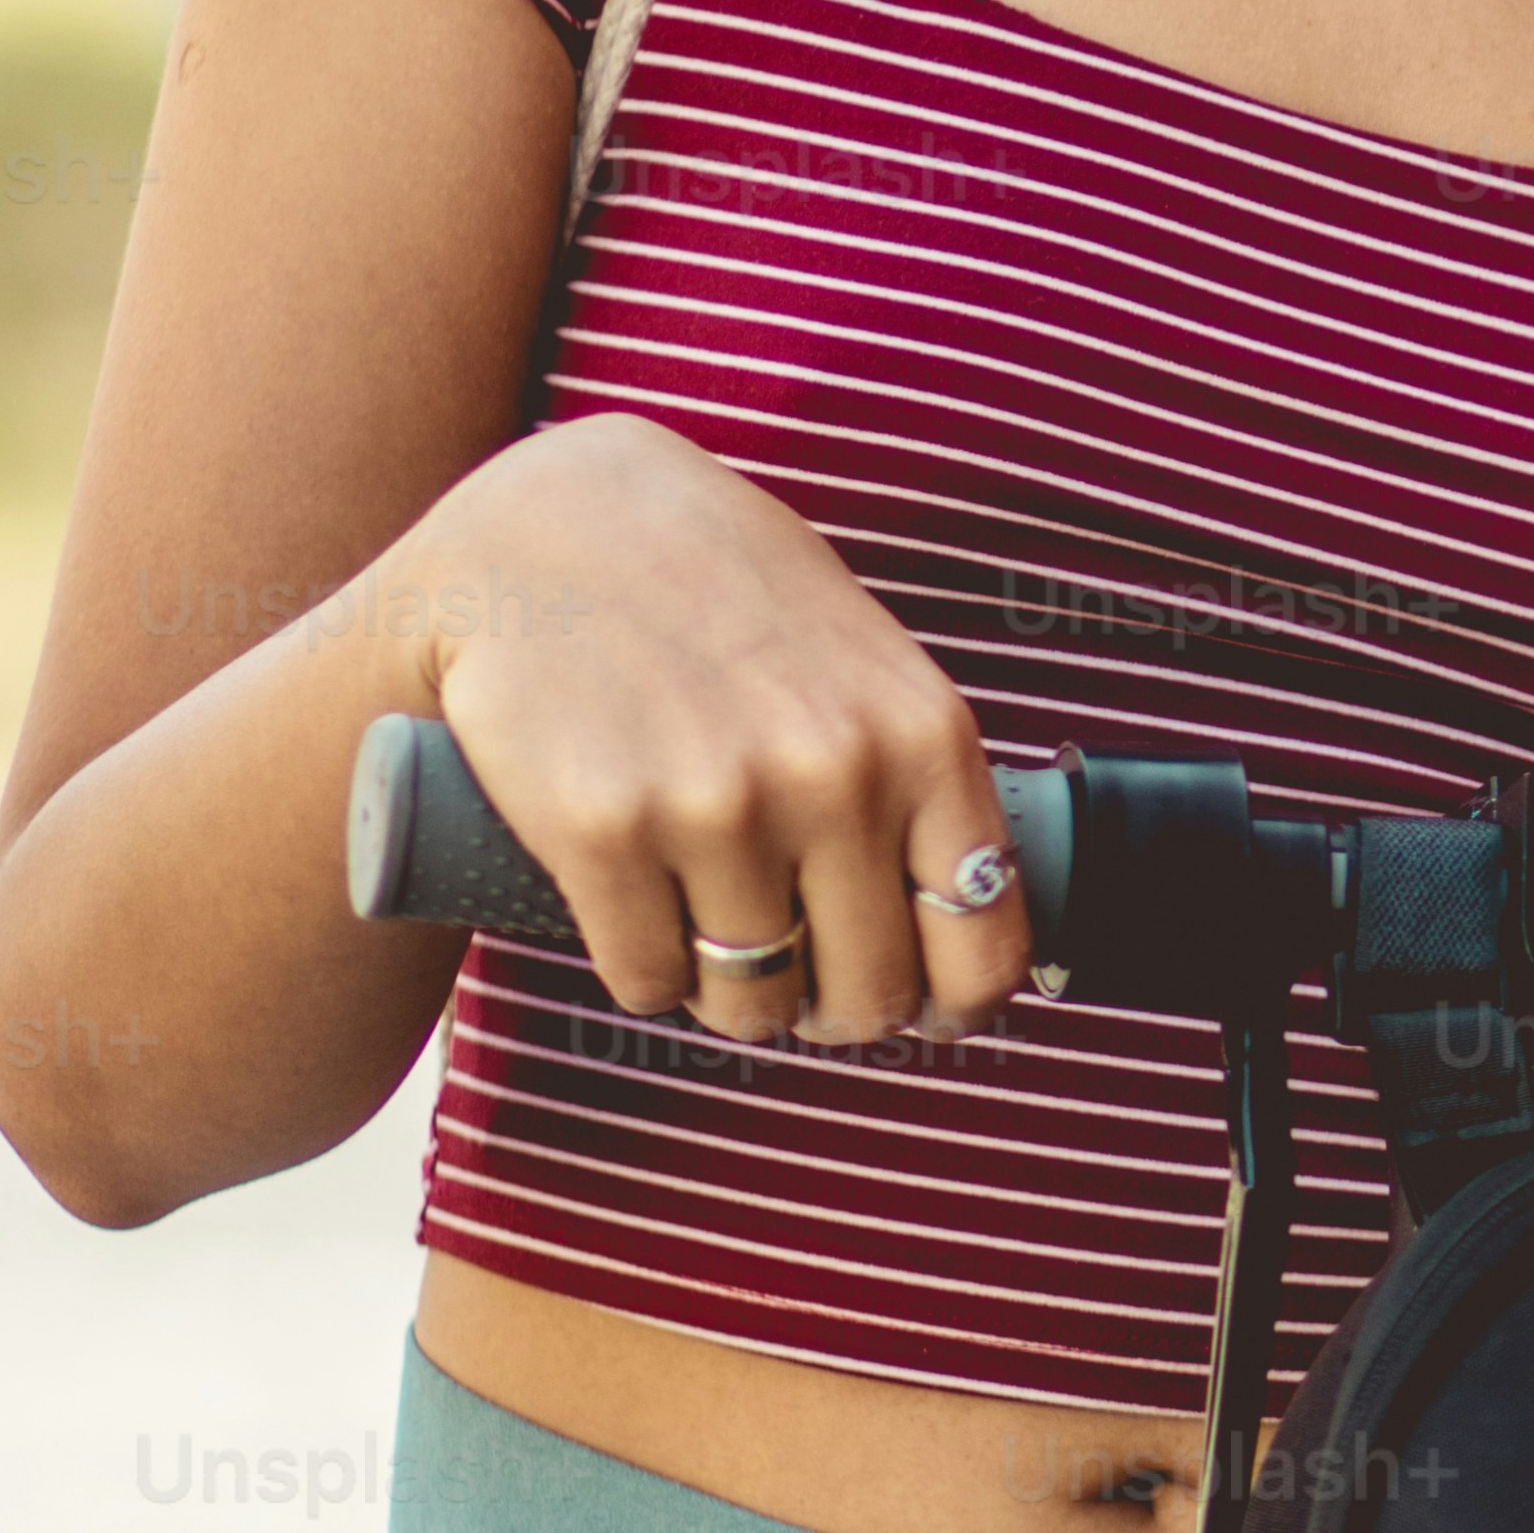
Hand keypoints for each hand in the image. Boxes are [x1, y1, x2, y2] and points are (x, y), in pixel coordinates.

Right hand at [382, 416, 1035, 1059]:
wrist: (551, 524)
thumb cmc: (717, 591)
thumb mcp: (860, 658)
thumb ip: (912, 772)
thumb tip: (964, 910)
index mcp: (923, 737)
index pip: (982, 945)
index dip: (953, 1002)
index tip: (924, 1008)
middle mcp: (835, 777)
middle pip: (867, 993)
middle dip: (835, 1007)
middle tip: (800, 980)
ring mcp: (718, 807)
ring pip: (754, 1001)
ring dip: (735, 996)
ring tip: (714, 937)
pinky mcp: (603, 830)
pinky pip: (649, 979)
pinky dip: (647, 973)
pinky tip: (642, 921)